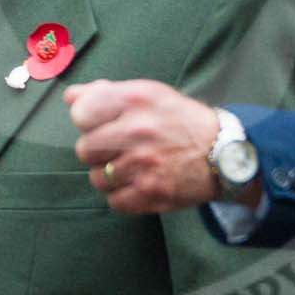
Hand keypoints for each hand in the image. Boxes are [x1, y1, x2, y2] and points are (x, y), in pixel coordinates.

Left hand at [65, 78, 224, 213]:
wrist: (224, 151)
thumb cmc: (180, 119)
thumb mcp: (147, 93)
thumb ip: (105, 93)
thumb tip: (70, 97)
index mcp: (134, 100)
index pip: (80, 114)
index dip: (87, 121)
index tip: (100, 124)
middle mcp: (137, 131)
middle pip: (85, 150)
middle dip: (98, 151)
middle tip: (118, 148)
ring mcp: (144, 165)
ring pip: (98, 179)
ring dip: (110, 176)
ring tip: (131, 167)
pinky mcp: (152, 193)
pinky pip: (114, 201)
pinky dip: (123, 196)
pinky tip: (138, 183)